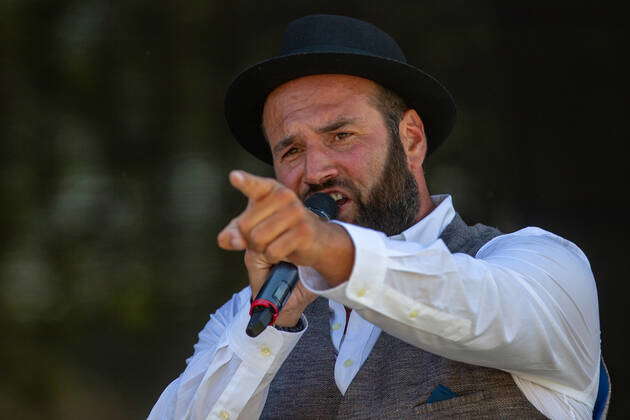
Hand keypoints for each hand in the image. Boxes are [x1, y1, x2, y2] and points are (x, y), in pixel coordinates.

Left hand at [217, 170, 353, 325]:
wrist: (317, 239)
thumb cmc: (280, 229)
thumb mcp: (254, 226)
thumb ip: (234, 232)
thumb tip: (230, 240)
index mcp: (269, 190)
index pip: (254, 186)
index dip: (244, 182)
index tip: (234, 177)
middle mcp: (283, 196)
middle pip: (245, 226)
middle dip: (249, 240)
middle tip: (267, 238)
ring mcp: (295, 212)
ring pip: (258, 240)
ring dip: (262, 249)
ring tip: (275, 243)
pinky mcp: (303, 231)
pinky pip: (273, 251)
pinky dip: (273, 256)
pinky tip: (284, 250)